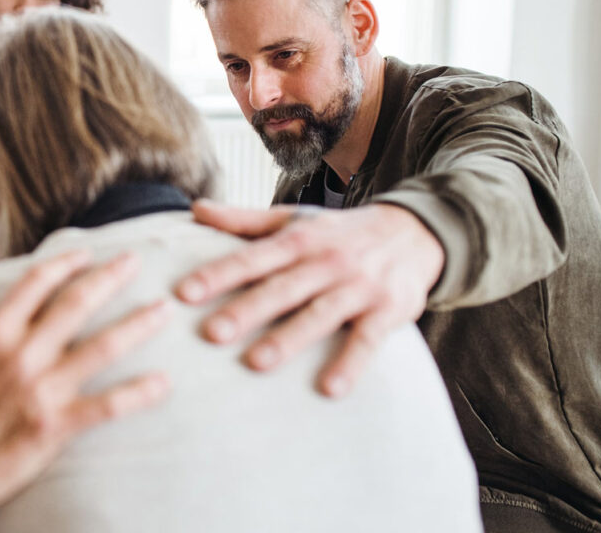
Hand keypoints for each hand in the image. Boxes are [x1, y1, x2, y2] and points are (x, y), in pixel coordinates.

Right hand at [0, 250, 171, 519]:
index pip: (36, 283)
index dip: (65, 263)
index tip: (87, 253)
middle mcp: (21, 355)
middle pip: (77, 304)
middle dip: (111, 277)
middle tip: (136, 260)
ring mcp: (41, 390)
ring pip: (101, 348)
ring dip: (137, 325)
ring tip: (164, 310)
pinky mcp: (55, 426)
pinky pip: (107, 405)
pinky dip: (138, 393)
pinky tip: (164, 381)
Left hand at [176, 199, 442, 396]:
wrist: (416, 231)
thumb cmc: (339, 233)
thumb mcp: (294, 220)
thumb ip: (243, 221)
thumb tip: (194, 209)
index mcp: (299, 240)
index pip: (253, 258)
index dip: (219, 274)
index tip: (184, 293)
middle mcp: (327, 261)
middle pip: (282, 288)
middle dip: (246, 310)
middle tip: (211, 333)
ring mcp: (359, 286)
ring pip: (320, 314)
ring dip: (289, 338)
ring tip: (256, 363)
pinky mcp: (389, 310)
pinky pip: (368, 340)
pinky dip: (351, 364)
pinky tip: (330, 389)